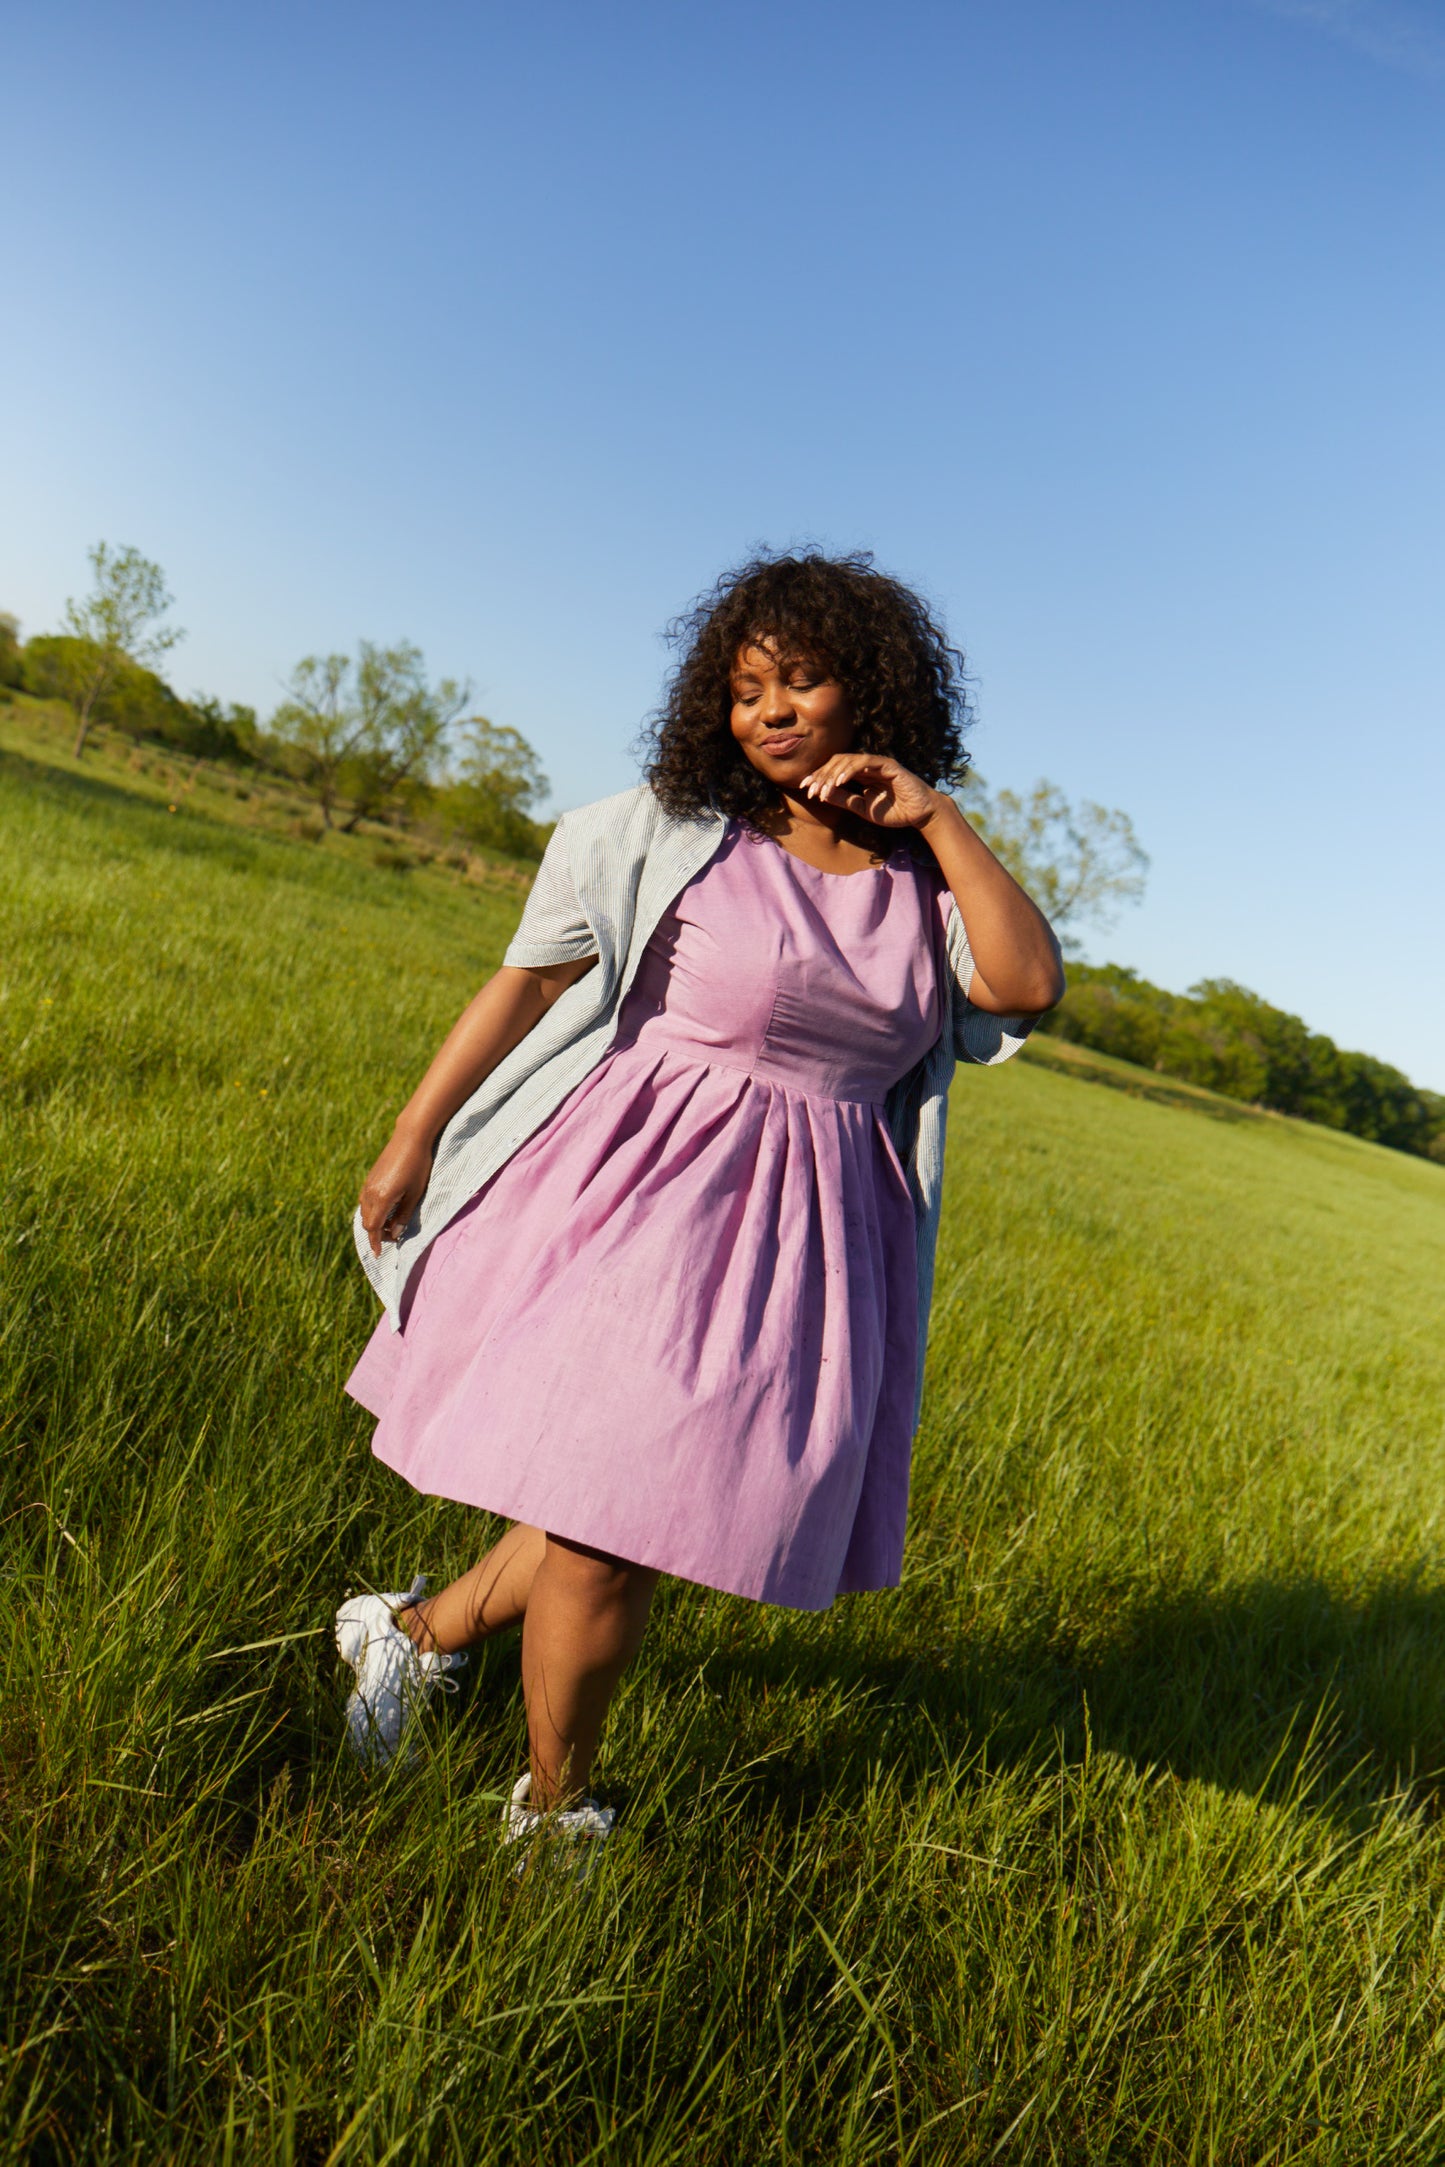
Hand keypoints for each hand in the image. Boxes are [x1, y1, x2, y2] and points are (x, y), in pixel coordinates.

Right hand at [358, 1126, 435, 1257]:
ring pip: (365, 1211)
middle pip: (367, 1221)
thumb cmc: (417, 1166)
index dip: (375, 1242)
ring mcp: (368, 1184)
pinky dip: (373, 1210)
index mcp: (381, 1198)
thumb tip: (395, 1233)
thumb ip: (403, 1215)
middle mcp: (370, 1193)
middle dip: (376, 1233)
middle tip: (392, 1237)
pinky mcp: (370, 1177)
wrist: (409, 1138)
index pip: (373, 1227)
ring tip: (391, 1224)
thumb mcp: (415, 1194)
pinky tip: (386, 1209)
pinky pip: (366, 1200)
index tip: (378, 1254)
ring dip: (374, 1221)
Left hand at [799, 752, 942, 829]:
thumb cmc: (894, 811)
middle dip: (821, 775)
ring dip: (832, 774)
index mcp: (860, 775)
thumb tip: (822, 794)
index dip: (819, 778)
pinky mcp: (888, 765)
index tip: (805, 789)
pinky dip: (850, 770)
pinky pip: (865, 763)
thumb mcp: (862, 808)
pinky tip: (839, 782)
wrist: (920, 815)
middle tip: (810, 789)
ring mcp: (877, 763)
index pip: (834, 770)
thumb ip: (845, 800)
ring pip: (848, 760)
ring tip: (822, 788)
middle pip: (837, 763)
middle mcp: (867, 766)